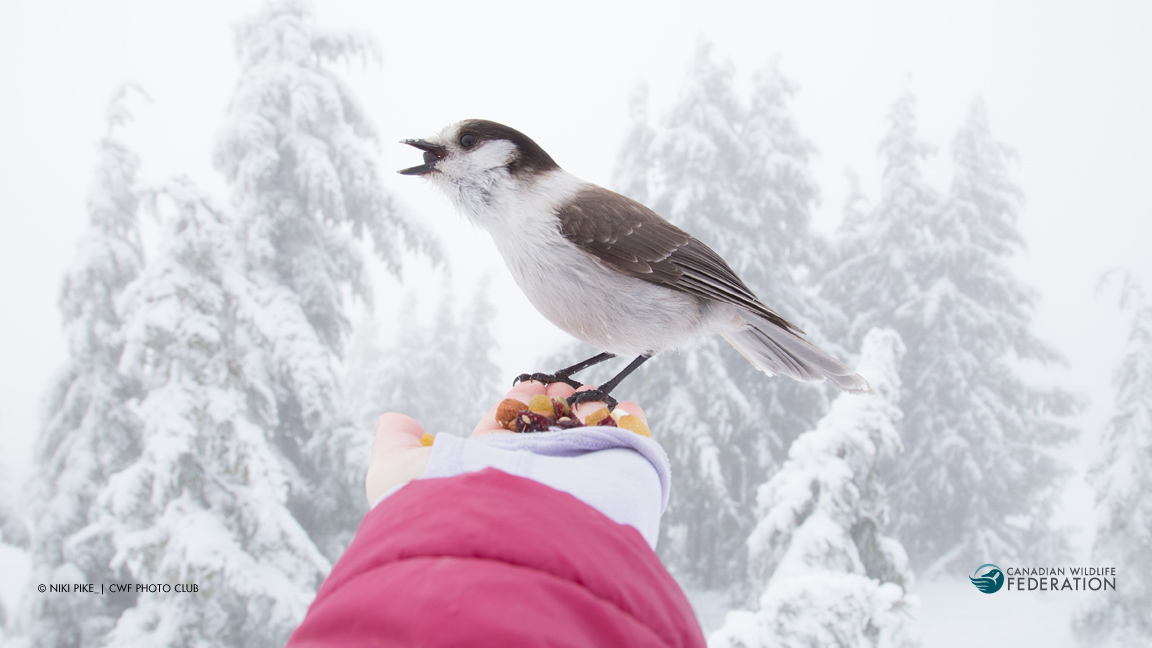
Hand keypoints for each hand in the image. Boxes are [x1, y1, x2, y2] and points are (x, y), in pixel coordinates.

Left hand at [365, 382, 647, 503]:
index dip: (516, 407)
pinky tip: (622, 406)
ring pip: (586, 440)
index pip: (506, 437)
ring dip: (587, 410)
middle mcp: (532, 484)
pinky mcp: (613, 488)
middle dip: (553, 404)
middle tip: (553, 386)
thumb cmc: (441, 511)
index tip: (525, 388)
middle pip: (548, 434)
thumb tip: (394, 421)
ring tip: (581, 391)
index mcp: (489, 479)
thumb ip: (396, 447)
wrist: (498, 538)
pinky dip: (630, 426)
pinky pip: (628, 452)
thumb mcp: (395, 475)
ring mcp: (572, 486)